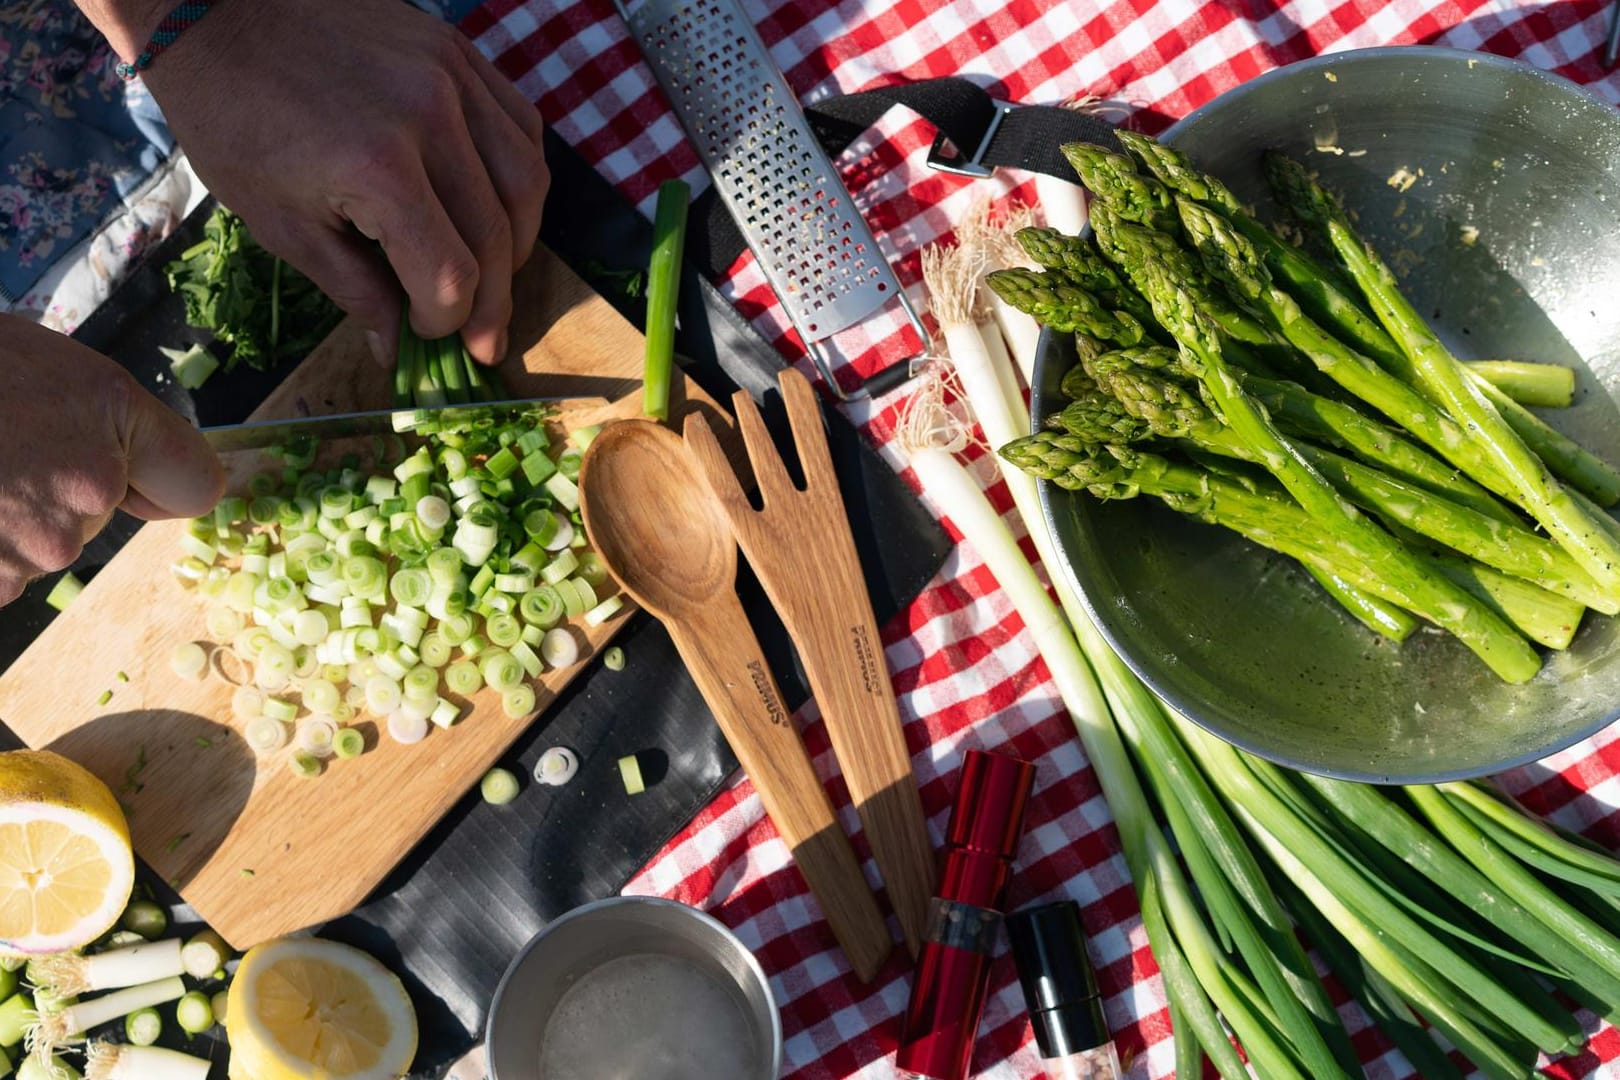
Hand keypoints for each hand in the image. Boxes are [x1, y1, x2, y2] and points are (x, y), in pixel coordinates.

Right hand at [0, 317, 223, 605]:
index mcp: (112, 425)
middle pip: (89, 521)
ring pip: (30, 549)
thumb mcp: (49, 368)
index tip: (125, 475)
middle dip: (45, 490)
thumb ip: (107, 426)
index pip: (193, 485)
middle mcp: (84, 497)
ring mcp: (26, 551)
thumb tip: (128, 482)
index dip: (156, 481)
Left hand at [141, 0, 549, 365]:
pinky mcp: (457, 51)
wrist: (215, 12)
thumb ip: (353, 289)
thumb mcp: (279, 222)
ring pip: (526, 185)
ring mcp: (452, 77)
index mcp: (378, 168)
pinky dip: (520, 179)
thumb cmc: (233, 119)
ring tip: (493, 274)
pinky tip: (497, 207)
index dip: (445, 321)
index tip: (427, 334)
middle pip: (497, 237)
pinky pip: (521, 127)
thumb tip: (396, 347)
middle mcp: (431, 118)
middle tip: (481, 338)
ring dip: (518, 244)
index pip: (450, 274)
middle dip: (490, 302)